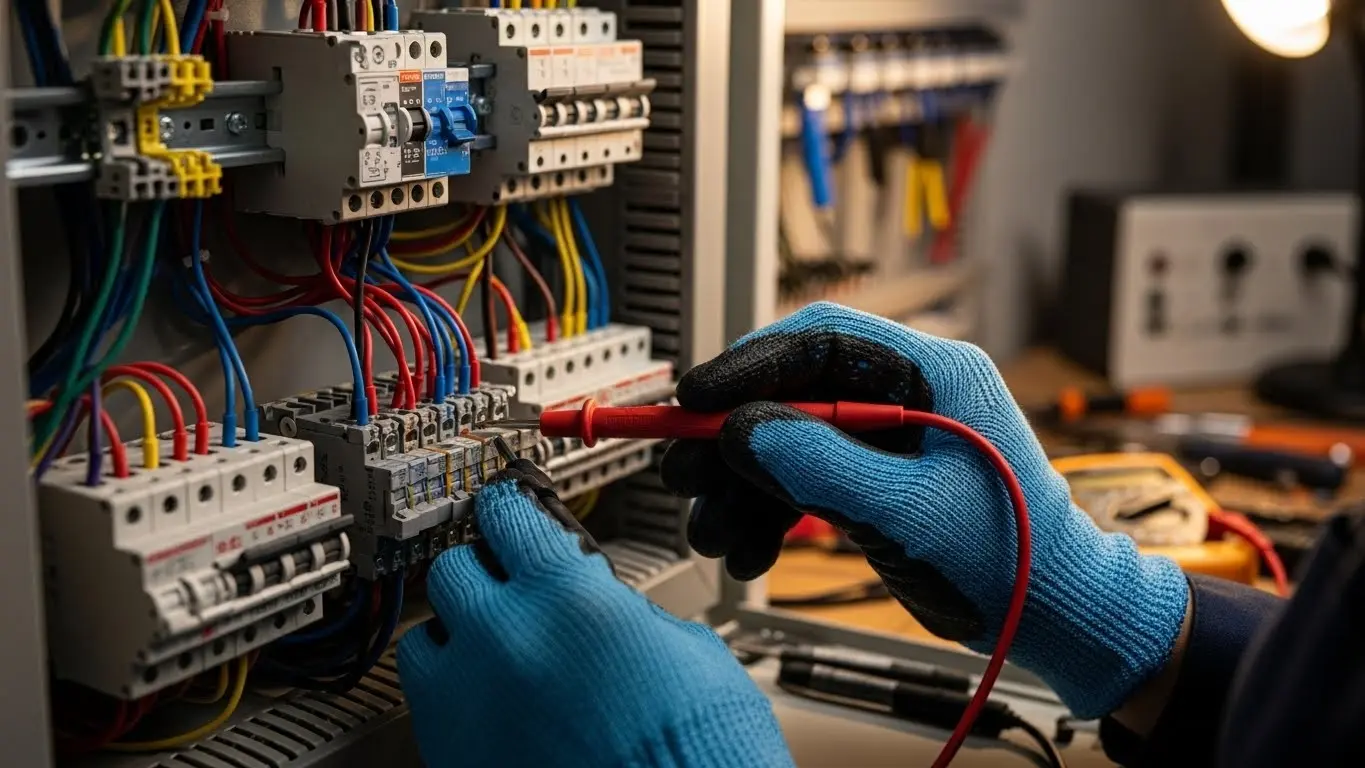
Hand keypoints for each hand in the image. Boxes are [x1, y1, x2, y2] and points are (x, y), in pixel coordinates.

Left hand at [397, 463, 792, 767]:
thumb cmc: (700, 753)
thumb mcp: (692, 652)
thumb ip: (632, 614)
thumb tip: (610, 609)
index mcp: (567, 596)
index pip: (508, 515)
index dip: (512, 507)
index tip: (510, 509)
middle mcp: (505, 637)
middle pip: (456, 567)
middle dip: (486, 570)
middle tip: (513, 583)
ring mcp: (470, 699)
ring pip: (428, 632)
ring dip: (460, 629)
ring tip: (497, 647)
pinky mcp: (453, 754)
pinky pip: (427, 700)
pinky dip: (451, 688)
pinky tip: (487, 697)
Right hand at [660, 302, 1188, 717]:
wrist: (1054, 615)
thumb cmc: (1011, 557)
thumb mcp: (907, 509)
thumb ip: (821, 463)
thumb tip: (743, 429)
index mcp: (930, 372)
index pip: (819, 341)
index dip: (747, 365)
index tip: (693, 398)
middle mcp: (904, 393)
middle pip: (792, 392)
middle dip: (732, 438)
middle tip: (684, 472)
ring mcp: (887, 438)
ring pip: (789, 441)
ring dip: (741, 487)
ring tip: (711, 532)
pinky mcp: (875, 479)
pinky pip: (804, 480)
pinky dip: (769, 513)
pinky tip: (746, 549)